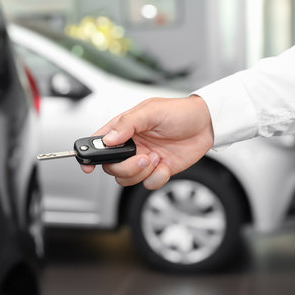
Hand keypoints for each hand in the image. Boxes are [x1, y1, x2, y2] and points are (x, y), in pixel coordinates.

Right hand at [81, 95, 213, 189]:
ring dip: (141, 172)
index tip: (87, 166)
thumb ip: (127, 124)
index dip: (88, 155)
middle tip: (143, 157)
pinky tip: (165, 164)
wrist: (207, 125)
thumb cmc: (179, 112)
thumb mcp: (151, 111)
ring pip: (126, 179)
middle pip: (111, 167)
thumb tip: (108, 139)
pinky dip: (157, 178)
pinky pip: (148, 184)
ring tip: (156, 158)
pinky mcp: (157, 170)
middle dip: (126, 167)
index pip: (98, 143)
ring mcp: (143, 159)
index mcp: (123, 129)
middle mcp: (130, 146)